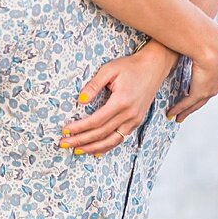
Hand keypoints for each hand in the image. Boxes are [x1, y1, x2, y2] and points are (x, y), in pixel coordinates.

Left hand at [61, 45, 175, 155]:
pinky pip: (120, 138)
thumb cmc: (131, 67)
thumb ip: (93, 85)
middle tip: (64, 143)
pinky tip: (96, 151)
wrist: (153, 68)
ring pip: (111, 140)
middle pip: (101, 133)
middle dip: (81, 140)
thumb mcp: (109, 70)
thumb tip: (80, 100)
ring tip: (77, 151)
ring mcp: (134, 120)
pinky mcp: (136, 122)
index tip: (65, 130)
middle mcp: (129, 114)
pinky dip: (107, 147)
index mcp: (121, 101)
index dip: (79, 128)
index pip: (96, 121)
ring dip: (93, 148)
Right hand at [167, 22, 217, 122]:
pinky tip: (171, 113)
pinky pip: (188, 103)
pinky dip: (179, 109)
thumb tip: (190, 22)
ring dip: (187, 110)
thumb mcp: (205, 33)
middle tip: (187, 109)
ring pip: (198, 102)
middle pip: (207, 94)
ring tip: (177, 116)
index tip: (198, 89)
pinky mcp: (201, 91)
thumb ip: (197, 34)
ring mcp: (212, 87)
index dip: (206, 84)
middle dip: (196, 102)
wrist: (210, 42)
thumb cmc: (206, 32)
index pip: (215, 78)